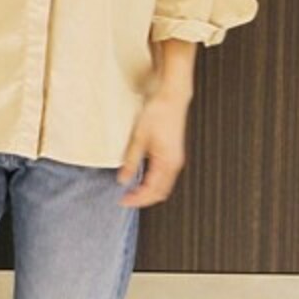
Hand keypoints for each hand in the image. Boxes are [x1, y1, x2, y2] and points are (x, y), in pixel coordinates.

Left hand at [115, 90, 190, 206]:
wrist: (172, 98)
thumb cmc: (158, 113)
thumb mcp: (139, 138)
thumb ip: (131, 161)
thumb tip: (123, 179)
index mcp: (166, 162)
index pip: (151, 190)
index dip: (136, 198)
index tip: (122, 200)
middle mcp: (174, 164)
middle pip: (160, 193)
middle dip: (143, 200)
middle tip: (125, 199)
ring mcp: (176, 160)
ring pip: (164, 186)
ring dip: (148, 192)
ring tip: (132, 192)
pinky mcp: (174, 154)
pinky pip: (165, 177)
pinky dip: (154, 183)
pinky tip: (142, 180)